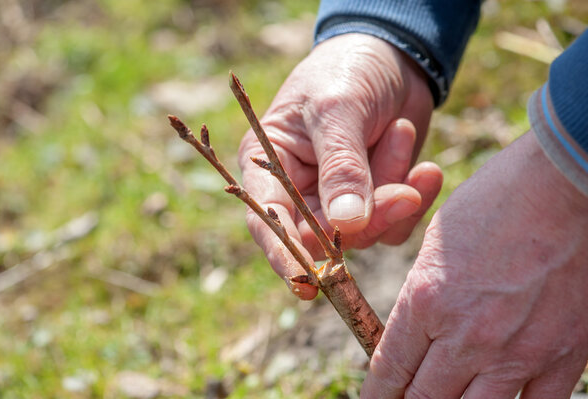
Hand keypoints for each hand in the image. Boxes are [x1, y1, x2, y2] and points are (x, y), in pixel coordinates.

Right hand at [238, 33, 442, 298]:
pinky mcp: (376, 202)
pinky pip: (396, 224)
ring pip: (366, 233)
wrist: (393, 56)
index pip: (268, 220)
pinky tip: (426, 166)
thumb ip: (342, 167)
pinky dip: (415, 197)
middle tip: (405, 193)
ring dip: (394, 193)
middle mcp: (300, 190)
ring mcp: (340, 200)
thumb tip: (345, 226)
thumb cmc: (348, 71)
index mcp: (270, 165)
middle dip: (369, 219)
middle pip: (324, 236)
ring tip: (400, 132)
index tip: (305, 286)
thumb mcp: (338, 109)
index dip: (283, 255)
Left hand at [362, 130, 587, 397]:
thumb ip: (424, 299)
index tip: (375, 398)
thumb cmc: (493, 202)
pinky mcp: (562, 355)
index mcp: (426, 300)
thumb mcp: (437, 246)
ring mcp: (517, 351)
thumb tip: (418, 338)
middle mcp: (467, 335)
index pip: (391, 368)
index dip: (377, 393)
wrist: (561, 183)